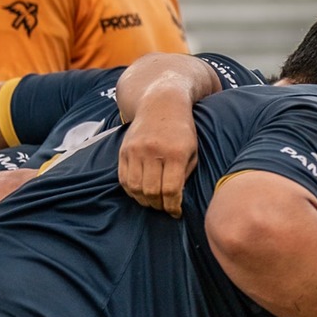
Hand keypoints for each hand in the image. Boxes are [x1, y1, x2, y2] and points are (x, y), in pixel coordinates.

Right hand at [117, 98, 200, 217]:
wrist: (161, 104)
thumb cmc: (182, 132)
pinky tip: (140, 193)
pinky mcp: (124, 150)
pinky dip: (131, 191)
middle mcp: (153, 151)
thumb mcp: (193, 152)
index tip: (176, 212)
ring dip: (144, 201)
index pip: (171, 190)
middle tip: (164, 208)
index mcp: (176, 154)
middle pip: (151, 191)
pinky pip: (123, 179)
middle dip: (158, 206)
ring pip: (135, 188)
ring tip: (153, 202)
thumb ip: (185, 175)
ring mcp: (136, 150)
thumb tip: (175, 200)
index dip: (173, 206)